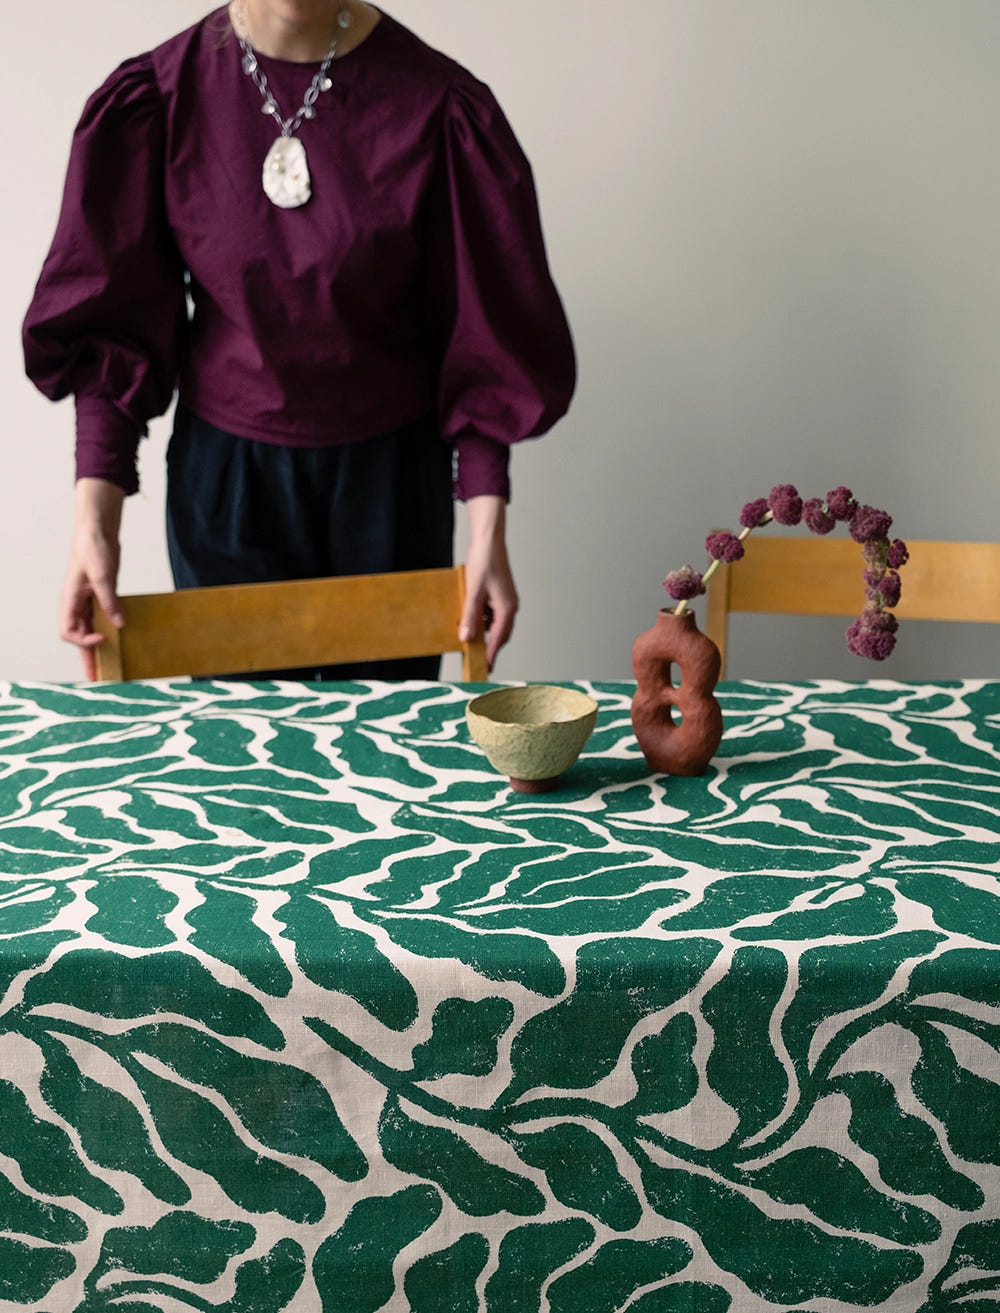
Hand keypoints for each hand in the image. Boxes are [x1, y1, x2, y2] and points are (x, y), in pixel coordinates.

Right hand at [61, 478, 125, 678]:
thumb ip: (109, 600)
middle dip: (88, 657)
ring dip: (99, 648)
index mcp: (69, 600)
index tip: (103, 640)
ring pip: (90, 630)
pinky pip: (102, 619)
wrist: (99, 532)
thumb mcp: (103, 575)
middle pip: (78, 637)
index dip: (83, 641)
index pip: (68, 630)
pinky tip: (120, 639)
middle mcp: (76, 604)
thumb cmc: (93, 549)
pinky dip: (110, 630)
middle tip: (99, 677)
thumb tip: (118, 623)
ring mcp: (88, 601)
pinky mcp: (100, 597)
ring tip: (110, 667)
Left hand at [458, 495, 518, 672]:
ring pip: (496, 625)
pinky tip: (471, 621)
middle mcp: (510, 607)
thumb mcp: (473, 592)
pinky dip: (483, 621)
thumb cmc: (484, 562)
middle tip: (477, 662)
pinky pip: (492, 615)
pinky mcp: (500, 596)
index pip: (498, 638)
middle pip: (500, 634)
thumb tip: (466, 638)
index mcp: (507, 608)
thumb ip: (470, 617)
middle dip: (489, 647)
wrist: (489, 541)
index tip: (485, 668)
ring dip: (485, 633)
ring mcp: (506, 601)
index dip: (491, 654)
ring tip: (471, 642)